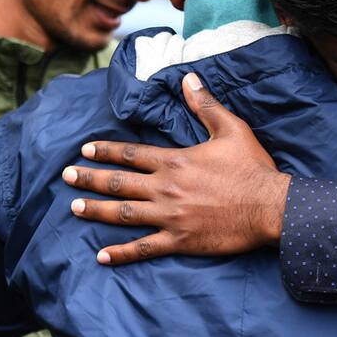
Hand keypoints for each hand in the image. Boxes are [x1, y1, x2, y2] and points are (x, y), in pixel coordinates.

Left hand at [64, 72, 289, 263]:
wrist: (270, 207)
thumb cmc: (252, 168)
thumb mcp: (231, 129)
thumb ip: (205, 105)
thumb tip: (188, 79)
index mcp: (175, 161)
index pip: (130, 155)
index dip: (105, 152)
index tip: (84, 150)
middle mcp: (165, 189)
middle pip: (119, 183)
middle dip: (89, 179)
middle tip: (66, 177)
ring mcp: (170, 217)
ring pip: (123, 214)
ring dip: (96, 210)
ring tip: (74, 208)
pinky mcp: (180, 241)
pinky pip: (144, 248)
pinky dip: (121, 254)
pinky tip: (102, 257)